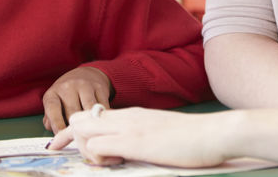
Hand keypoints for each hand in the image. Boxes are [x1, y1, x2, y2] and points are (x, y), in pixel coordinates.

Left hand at [42, 66, 111, 131]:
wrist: (85, 75)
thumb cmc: (67, 97)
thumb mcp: (55, 106)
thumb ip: (52, 122)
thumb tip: (57, 136)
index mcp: (53, 93)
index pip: (52, 109)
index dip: (57, 123)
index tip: (61, 135)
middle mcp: (67, 87)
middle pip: (72, 112)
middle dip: (76, 128)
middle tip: (79, 139)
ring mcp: (84, 85)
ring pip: (88, 110)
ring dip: (90, 123)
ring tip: (91, 134)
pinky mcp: (99, 87)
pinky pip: (102, 106)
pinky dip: (102, 117)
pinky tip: (102, 124)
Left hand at [49, 107, 228, 167]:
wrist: (213, 133)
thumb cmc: (192, 139)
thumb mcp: (160, 134)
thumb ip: (140, 137)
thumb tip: (125, 151)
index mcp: (132, 114)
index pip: (91, 116)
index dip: (73, 130)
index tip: (64, 143)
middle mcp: (126, 116)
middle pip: (78, 119)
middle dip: (68, 137)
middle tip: (74, 154)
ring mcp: (129, 128)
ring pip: (82, 130)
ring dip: (84, 149)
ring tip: (105, 162)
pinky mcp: (134, 142)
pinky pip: (97, 147)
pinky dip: (96, 158)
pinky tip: (114, 163)